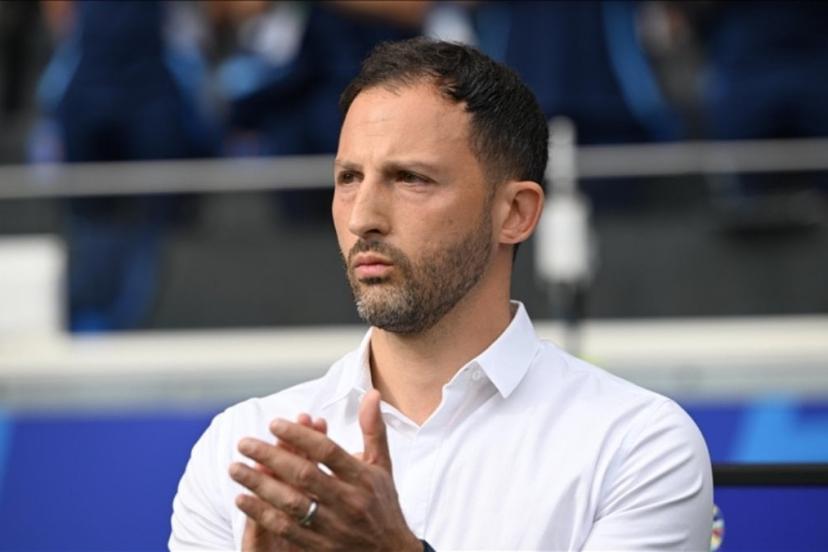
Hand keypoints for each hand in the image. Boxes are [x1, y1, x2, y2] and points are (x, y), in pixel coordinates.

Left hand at [229, 390, 420, 551]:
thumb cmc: (383, 505)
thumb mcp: (383, 466)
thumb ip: (373, 430)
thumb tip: (372, 394)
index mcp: (363, 478)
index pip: (328, 451)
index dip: (300, 436)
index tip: (274, 423)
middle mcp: (349, 502)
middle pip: (305, 475)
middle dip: (271, 456)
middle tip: (244, 443)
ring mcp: (334, 527)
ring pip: (291, 503)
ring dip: (260, 484)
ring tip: (236, 469)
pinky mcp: (320, 547)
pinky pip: (286, 529)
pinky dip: (262, 513)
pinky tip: (243, 500)